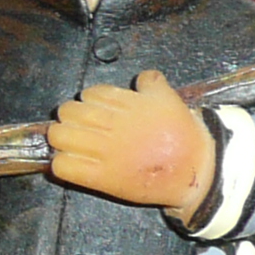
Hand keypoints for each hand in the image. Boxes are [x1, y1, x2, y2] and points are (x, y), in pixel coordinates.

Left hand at [45, 70, 214, 215]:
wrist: (194, 171)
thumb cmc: (183, 136)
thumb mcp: (170, 100)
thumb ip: (153, 84)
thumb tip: (144, 76)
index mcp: (125, 105)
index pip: (89, 95)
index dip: (87, 101)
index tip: (91, 110)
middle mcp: (111, 126)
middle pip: (68, 112)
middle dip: (69, 117)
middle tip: (76, 126)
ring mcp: (105, 152)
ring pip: (60, 136)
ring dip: (60, 137)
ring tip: (68, 142)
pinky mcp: (102, 178)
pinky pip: (64, 167)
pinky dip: (61, 164)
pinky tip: (69, 163)